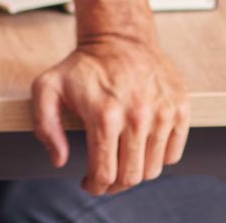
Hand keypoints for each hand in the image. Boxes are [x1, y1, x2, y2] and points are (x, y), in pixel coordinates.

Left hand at [32, 36, 189, 194]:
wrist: (120, 38)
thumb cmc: (84, 66)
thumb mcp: (48, 87)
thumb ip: (45, 125)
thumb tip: (59, 160)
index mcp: (104, 115)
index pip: (104, 174)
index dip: (94, 187)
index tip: (88, 183)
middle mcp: (137, 116)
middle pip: (130, 177)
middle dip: (114, 185)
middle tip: (105, 177)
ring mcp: (162, 113)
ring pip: (152, 169)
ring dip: (136, 172)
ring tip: (122, 159)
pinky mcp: (180, 109)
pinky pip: (173, 154)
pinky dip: (158, 158)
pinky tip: (141, 145)